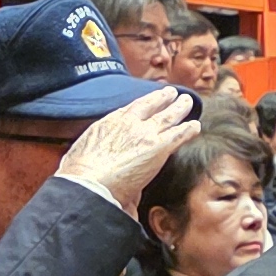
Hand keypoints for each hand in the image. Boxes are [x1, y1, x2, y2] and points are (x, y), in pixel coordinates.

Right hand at [52, 82, 202, 207]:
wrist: (88, 182)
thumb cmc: (80, 175)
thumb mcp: (83, 154)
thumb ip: (98, 156)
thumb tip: (104, 168)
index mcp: (109, 123)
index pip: (131, 109)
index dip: (143, 103)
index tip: (149, 100)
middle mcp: (128, 123)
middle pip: (151, 105)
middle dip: (163, 98)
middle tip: (171, 93)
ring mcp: (145, 133)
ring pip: (168, 116)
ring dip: (179, 108)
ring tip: (187, 102)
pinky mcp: (159, 147)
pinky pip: (179, 134)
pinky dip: (189, 129)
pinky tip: (196, 126)